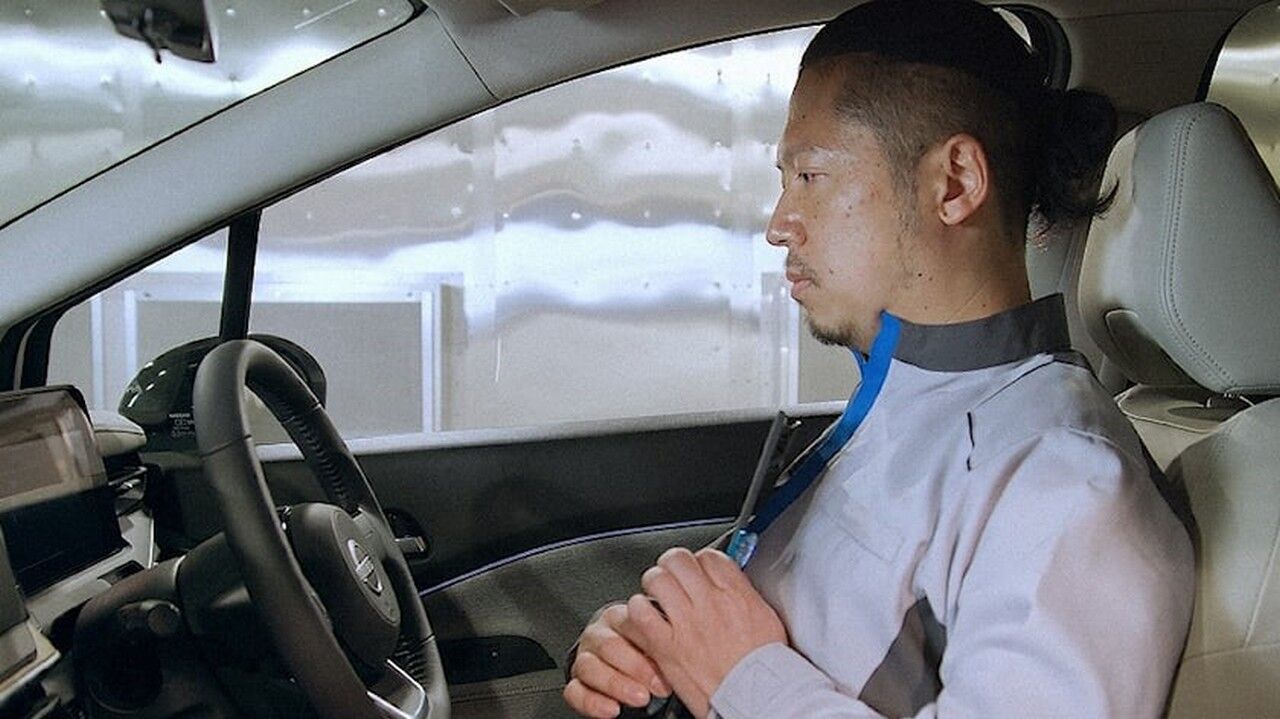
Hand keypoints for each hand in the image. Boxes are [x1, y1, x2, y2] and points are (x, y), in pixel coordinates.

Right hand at [565, 603, 672, 717]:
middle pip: (607, 646)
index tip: (668, 661)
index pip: (627, 622)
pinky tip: (612, 710)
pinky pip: (574, 691)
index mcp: (618, 617)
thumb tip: (680, 645)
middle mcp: (597, 635)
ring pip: (589, 668)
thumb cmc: (643, 648)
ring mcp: (583, 658)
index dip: (648, 641)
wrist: (626, 664)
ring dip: (616, 684)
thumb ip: (660, 637)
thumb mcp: (654, 638)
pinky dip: (593, 703)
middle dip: (634, 667)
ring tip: (640, 698)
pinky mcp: (575, 682)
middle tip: (657, 684)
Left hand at [617, 547, 788, 717]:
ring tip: (657, 596)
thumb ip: (743, 595)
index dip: (700, 561)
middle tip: (673, 577)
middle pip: (679, 560)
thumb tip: (731, 583)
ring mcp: (686, 623)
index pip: (709, 556)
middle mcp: (709, 603)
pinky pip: (639, 614)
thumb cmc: (765, 668)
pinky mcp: (667, 647)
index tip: (698, 570)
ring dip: (654, 585)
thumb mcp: (765, 618)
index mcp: (736, 594)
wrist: (758, 698)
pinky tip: (645, 619)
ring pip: (656, 580)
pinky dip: (638, 612)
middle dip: (673, 565)